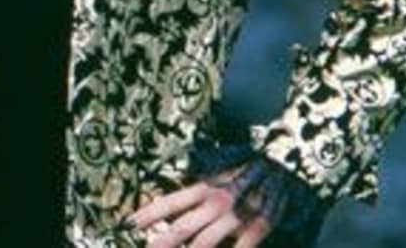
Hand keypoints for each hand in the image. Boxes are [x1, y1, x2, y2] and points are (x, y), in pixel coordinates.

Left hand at [125, 172, 271, 246]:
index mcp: (203, 187)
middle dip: (161, 243)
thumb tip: (169, 211)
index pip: (169, 202)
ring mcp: (235, 217)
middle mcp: (215, 202)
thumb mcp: (215, 177)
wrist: (279, 165)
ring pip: (204, 243)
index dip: (148, 215)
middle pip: (181, 228)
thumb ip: (194, 195)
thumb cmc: (242, 172)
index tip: (127, 224)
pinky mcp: (256, 229)